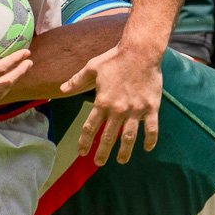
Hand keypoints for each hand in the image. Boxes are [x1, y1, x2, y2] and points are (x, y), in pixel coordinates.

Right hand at [0, 30, 31, 135]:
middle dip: (20, 72)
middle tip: (29, 63)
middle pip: (7, 82)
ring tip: (19, 75)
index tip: (26, 53)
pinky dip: (0, 92)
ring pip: (2, 93)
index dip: (15, 60)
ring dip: (12, 83)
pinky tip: (0, 90)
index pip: (0, 69)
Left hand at [63, 41, 162, 163]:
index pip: (90, 127)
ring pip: (129, 137)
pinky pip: (151, 128)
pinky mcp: (151, 107)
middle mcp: (118, 110)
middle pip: (108, 137)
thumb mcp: (91, 67)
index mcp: (102, 102)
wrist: (140, 51)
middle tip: (99, 163)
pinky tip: (147, 148)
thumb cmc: (115, 58)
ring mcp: (136, 110)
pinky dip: (150, 140)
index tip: (82, 152)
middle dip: (102, 152)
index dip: (85, 142)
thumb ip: (77, 81)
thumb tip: (62, 89)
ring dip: (124, 151)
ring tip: (121, 161)